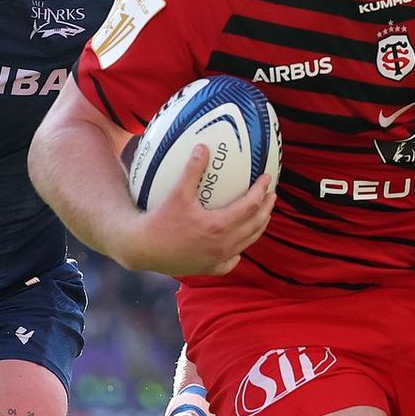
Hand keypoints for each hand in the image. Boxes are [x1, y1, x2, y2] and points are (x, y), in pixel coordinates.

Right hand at [121, 145, 275, 276]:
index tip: (267, 178)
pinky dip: (238, 251)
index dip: (261, 190)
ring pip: (247, 242)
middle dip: (267, 208)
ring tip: (263, 214)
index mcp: (219, 226)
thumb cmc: (159, 220)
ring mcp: (218, 259)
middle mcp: (223, 245)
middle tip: (271, 194)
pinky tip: (238, 246)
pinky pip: (231, 261)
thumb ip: (192, 170)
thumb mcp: (177, 192)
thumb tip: (203, 147)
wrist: (143, 249)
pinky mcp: (209, 269)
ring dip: (258, 227)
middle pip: (256, 225)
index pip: (250, 206)